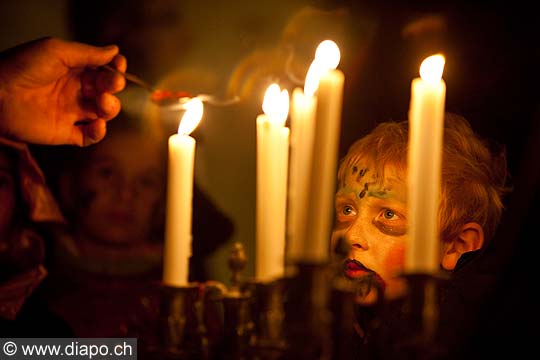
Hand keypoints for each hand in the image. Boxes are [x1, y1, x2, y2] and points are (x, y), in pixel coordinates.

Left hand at [0, 37, 125, 145]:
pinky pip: (89, 136)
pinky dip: (99, 133)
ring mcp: (71, 112)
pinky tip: (97, 124)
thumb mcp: (56, 51)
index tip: (119, 65)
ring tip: (102, 102)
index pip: (102, 70)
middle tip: (112, 84)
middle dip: (113, 87)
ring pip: (103, 113)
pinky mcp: (64, 132)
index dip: (114, 68)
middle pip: (106, 91)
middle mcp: (75, 91)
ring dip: (110, 108)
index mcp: (73, 70)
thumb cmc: (22, 67)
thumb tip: (115, 51)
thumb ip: (87, 53)